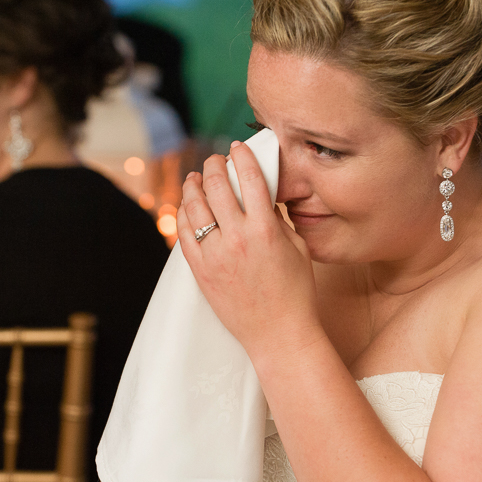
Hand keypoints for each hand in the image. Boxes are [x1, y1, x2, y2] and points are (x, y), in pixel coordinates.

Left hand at [177, 140, 321, 363]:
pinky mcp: (201, 271)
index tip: (237, 148)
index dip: (241, 156)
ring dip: (193, 185)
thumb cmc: (295, 292)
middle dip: (213, 165)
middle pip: (216, 185)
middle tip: (214, 160)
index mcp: (266, 229)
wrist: (279, 334)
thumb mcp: (297, 248)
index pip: (249, 177)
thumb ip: (278, 219)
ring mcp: (215, 255)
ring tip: (195, 177)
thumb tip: (262, 196)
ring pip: (194, 206)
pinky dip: (183, 214)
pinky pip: (183, 233)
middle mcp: (237, 238)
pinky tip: (187, 206)